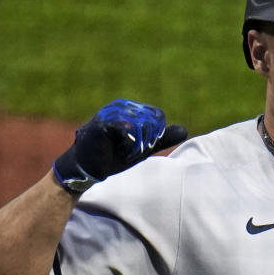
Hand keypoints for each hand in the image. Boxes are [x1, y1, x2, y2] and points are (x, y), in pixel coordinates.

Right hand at [53, 99, 187, 194]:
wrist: (88, 168)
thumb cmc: (113, 156)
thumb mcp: (143, 147)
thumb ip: (162, 138)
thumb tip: (185, 130)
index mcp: (131, 109)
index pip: (157, 117)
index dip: (154, 135)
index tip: (140, 147)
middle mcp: (122, 106)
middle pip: (152, 122)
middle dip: (145, 142)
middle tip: (130, 151)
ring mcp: (111, 113)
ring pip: (141, 127)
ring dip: (136, 146)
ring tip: (123, 152)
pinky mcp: (103, 123)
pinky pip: (128, 130)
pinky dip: (128, 146)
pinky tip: (119, 151)